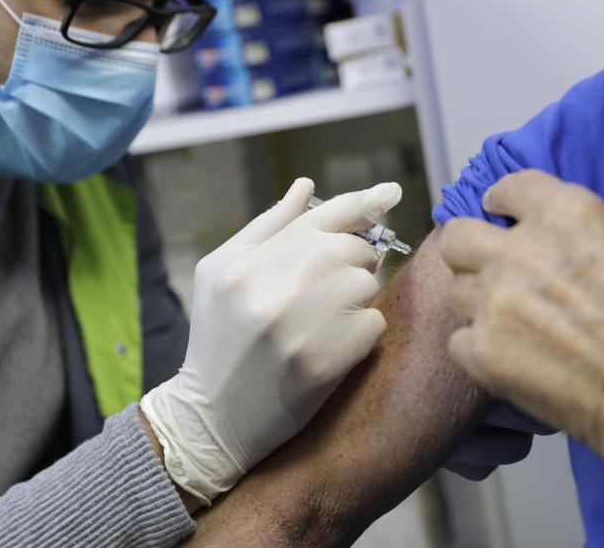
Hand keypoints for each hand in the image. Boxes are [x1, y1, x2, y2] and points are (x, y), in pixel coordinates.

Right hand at [142, 178, 401, 503]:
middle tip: (336, 282)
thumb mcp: (220, 273)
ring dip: (355, 297)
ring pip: (365, 284)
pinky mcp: (325, 361)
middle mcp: (273, 288)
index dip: (362, 202)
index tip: (391, 192)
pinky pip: (372, 323)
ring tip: (324, 318)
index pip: (320, 217)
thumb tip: (307, 186)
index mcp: (246, 263)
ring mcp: (300, 326)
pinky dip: (361, 331)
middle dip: (353, 260)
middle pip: (350, 248)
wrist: (213, 417)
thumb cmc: (217, 337)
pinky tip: (331, 343)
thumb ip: (265, 228)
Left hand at [438, 170, 603, 484]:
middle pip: (458, 237)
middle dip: (472, 252)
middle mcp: (521, 251)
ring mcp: (496, 302)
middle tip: (492, 271)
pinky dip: (480, 351)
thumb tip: (560, 236)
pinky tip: (513, 360)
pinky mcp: (484, 351)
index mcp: (568, 215)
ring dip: (479, 304)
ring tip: (515, 327)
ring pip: (457, 291)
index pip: (509, 188)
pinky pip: (459, 341)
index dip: (502, 203)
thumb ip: (590, 234)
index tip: (499, 212)